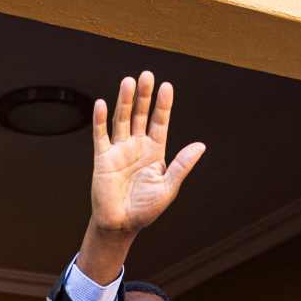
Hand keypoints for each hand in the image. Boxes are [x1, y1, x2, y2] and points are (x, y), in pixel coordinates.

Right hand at [76, 72, 205, 282]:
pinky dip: (100, 120)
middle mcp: (137, 147)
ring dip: (125, 102)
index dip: (163, 105)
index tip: (167, 86)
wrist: (120, 225)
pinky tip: (101, 104)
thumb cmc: (145, 210)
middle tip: (147, 75)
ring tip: (129, 82)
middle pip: (141, 115)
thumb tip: (201, 146)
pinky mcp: (102, 158)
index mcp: (155, 152)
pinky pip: (101, 135)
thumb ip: (182, 165)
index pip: (160, 123)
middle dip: (145, 96)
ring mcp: (119, 150)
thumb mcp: (168, 187)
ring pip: (122, 120)